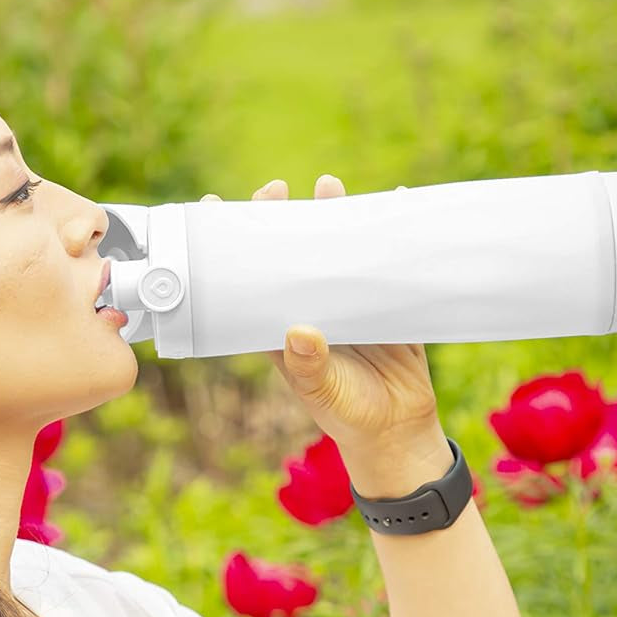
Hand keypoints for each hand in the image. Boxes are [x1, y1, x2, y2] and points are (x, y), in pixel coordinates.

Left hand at [199, 175, 441, 454]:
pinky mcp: (384, 299)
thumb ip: (310, 367)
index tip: (218, 209)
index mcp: (282, 327)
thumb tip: (299, 333)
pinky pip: (383, 260)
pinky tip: (395, 201)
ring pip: (334, 248)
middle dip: (283, 218)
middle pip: (292, 252)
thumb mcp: (324, 392)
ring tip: (327, 186)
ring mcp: (348, 299)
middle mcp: (311, 305)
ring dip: (331, 215)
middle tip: (276, 189)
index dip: (233, 247)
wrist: (398, 429)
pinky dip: (388, 232)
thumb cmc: (348, 414)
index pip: (251, 280)